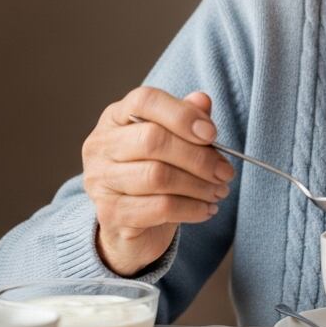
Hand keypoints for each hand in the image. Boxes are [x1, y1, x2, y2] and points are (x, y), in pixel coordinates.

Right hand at [82, 87, 234, 275]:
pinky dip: (191, 209)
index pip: (144, 101)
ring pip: (158, 176)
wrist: (127, 226)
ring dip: (199, 186)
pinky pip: (160, 208)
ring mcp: (101, 181)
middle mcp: (101, 145)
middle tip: (225, 172)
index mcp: (115, 118)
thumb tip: (202, 100)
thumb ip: (185, 118)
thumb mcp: (170, 142)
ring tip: (219, 192)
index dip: (182, 114)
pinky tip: (206, 209)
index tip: (212, 134)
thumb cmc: (151, 175)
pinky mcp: (110, 214)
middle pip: (153, 140)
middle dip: (199, 157)